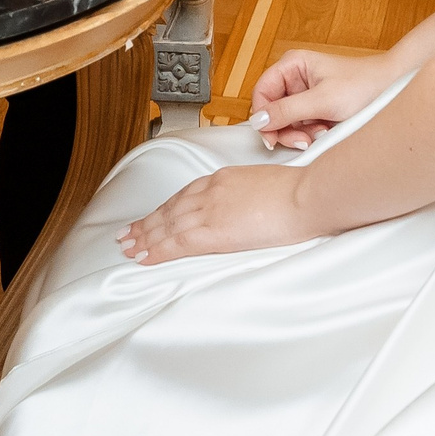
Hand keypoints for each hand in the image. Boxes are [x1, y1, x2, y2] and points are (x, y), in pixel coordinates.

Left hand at [118, 164, 315, 263]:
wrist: (307, 196)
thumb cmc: (300, 193)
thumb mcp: (267, 187)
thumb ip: (250, 199)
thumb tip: (249, 211)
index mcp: (223, 179)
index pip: (185, 195)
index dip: (166, 207)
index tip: (153, 215)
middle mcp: (210, 191)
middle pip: (170, 209)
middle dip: (147, 222)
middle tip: (128, 234)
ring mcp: (209, 210)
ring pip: (166, 225)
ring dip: (145, 237)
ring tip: (129, 247)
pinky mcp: (213, 231)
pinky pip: (176, 242)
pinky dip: (157, 249)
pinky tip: (145, 256)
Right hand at [248, 49, 399, 151]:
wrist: (394, 90)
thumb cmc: (364, 86)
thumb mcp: (323, 101)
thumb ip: (287, 111)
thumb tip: (259, 121)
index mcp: (292, 65)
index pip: (261, 92)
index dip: (263, 116)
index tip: (271, 137)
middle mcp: (295, 78)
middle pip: (272, 110)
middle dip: (286, 128)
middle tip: (302, 140)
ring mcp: (305, 94)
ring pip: (287, 122)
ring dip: (300, 133)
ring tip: (321, 133)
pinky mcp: (316, 108)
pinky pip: (301, 126)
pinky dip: (311, 134)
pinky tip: (326, 132)